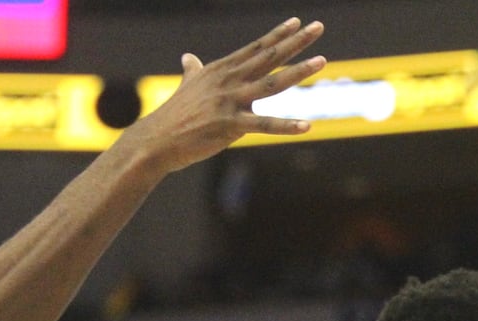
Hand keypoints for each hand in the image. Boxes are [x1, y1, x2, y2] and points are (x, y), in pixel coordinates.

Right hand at [121, 18, 325, 174]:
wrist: (156, 140)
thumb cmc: (173, 116)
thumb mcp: (186, 86)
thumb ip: (193, 70)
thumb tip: (188, 57)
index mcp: (221, 70)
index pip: (256, 48)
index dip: (277, 35)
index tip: (297, 22)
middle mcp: (228, 80)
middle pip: (269, 57)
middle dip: (296, 42)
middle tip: (318, 27)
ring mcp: (230, 102)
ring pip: (272, 84)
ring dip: (298, 72)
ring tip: (321, 61)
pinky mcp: (229, 126)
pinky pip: (264, 126)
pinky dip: (286, 126)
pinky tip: (307, 125)